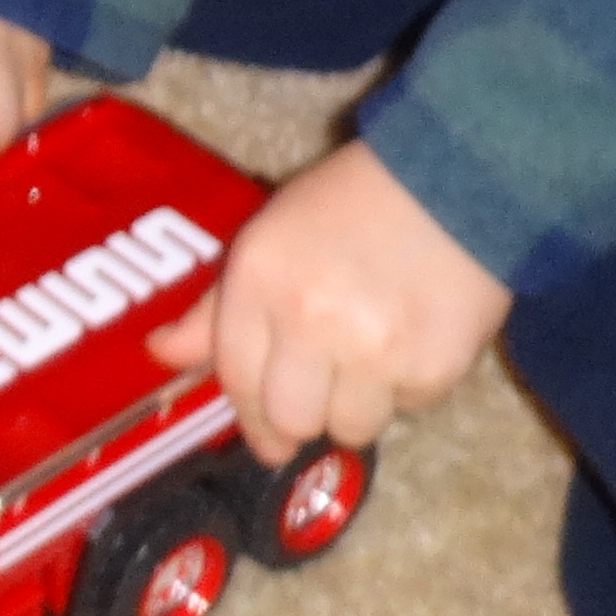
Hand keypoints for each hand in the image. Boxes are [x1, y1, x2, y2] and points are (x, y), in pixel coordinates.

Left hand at [151, 140, 508, 464]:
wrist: (455, 181)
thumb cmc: (350, 204)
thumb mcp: (267, 237)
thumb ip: (215, 307)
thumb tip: (159, 354)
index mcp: (260, 279)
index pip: (237, 378)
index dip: (250, 415)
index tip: (266, 434)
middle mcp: (310, 319)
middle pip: (290, 419)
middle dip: (301, 419)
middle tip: (319, 400)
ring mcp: (373, 349)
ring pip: (350, 427)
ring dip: (357, 406)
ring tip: (371, 359)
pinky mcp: (431, 368)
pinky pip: (408, 409)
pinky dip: (408, 388)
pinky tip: (412, 340)